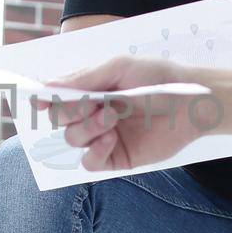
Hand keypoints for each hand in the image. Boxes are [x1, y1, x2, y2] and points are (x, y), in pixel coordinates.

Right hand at [37, 55, 219, 171]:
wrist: (192, 103)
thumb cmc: (158, 78)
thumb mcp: (119, 68)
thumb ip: (83, 79)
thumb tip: (46, 86)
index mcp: (91, 90)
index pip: (56, 98)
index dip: (44, 99)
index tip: (39, 100)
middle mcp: (93, 114)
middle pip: (58, 120)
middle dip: (70, 112)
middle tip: (94, 103)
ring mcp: (103, 137)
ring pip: (71, 140)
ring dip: (86, 128)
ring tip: (111, 117)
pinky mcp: (117, 158)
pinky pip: (89, 163)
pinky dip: (94, 152)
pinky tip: (110, 139)